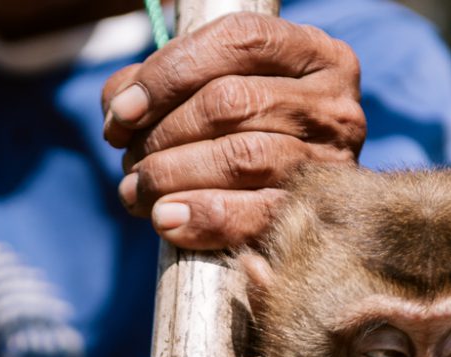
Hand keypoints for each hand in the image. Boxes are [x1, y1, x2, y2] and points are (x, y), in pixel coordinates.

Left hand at [103, 13, 364, 249]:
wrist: (300, 205)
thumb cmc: (238, 134)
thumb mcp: (209, 89)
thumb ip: (159, 83)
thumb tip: (119, 107)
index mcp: (308, 51)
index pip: (236, 41)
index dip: (168, 74)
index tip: (122, 112)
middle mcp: (330, 99)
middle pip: (229, 102)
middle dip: (161, 134)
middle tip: (127, 159)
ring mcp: (331, 158)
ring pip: (240, 157)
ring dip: (171, 176)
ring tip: (136, 191)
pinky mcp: (319, 213)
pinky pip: (256, 214)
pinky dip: (202, 217)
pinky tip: (166, 220)